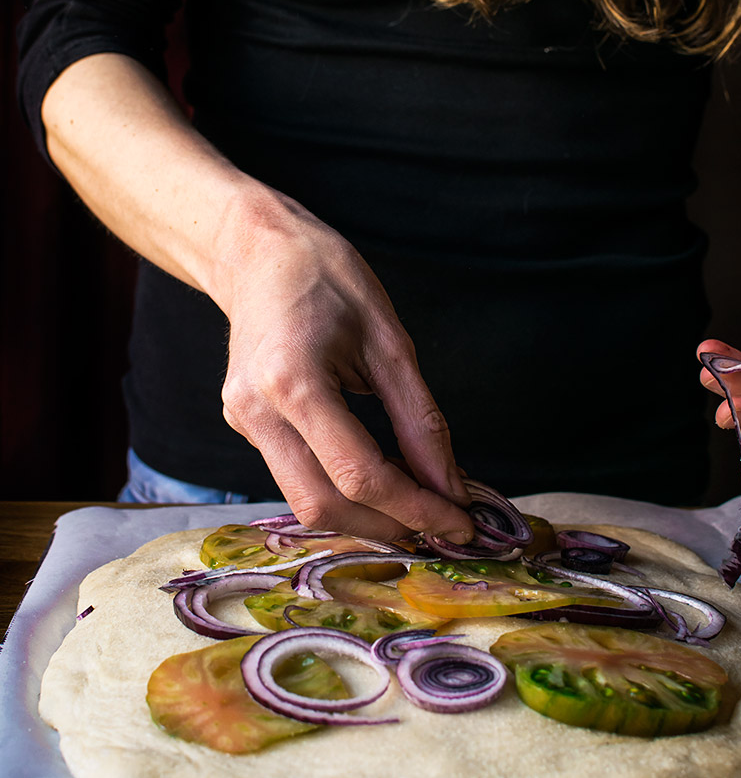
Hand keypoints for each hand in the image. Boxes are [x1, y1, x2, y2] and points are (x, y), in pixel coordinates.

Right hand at [214, 188, 473, 542]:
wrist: (259, 251)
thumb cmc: (328, 278)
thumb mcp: (391, 340)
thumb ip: (420, 419)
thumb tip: (449, 485)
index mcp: (292, 382)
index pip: (359, 475)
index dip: (415, 508)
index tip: (461, 524)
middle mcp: (256, 411)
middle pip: (323, 504)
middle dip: (388, 525)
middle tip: (442, 526)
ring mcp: (242, 421)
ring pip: (304, 501)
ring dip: (365, 515)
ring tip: (417, 502)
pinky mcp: (244, 424)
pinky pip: (295, 476)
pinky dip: (342, 490)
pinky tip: (379, 476)